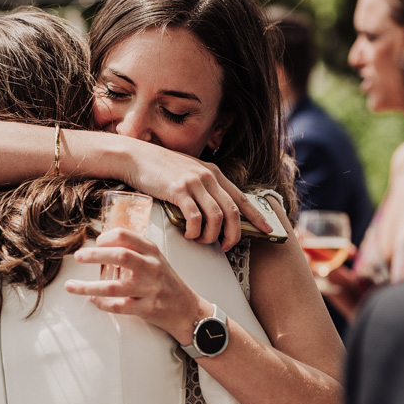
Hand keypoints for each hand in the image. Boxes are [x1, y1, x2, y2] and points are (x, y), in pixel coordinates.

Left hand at [64, 227, 209, 342]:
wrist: (187, 310)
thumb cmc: (165, 282)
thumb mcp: (154, 259)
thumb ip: (133, 251)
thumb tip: (100, 245)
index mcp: (151, 251)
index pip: (126, 236)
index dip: (106, 238)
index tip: (95, 243)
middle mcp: (151, 267)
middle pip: (120, 256)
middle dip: (95, 256)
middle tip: (78, 256)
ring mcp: (149, 289)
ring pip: (114, 287)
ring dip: (88, 287)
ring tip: (70, 286)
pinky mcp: (147, 308)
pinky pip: (118, 306)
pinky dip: (102, 304)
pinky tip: (92, 300)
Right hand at [125, 146, 272, 250]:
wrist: (136, 157)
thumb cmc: (159, 168)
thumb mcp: (188, 173)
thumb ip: (203, 187)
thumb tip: (211, 209)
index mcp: (214, 173)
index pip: (242, 198)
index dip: (257, 217)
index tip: (267, 231)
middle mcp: (209, 177)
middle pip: (233, 212)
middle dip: (233, 234)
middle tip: (226, 247)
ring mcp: (195, 183)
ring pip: (217, 217)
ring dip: (211, 236)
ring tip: (202, 241)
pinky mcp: (179, 190)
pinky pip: (195, 218)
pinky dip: (195, 231)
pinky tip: (188, 235)